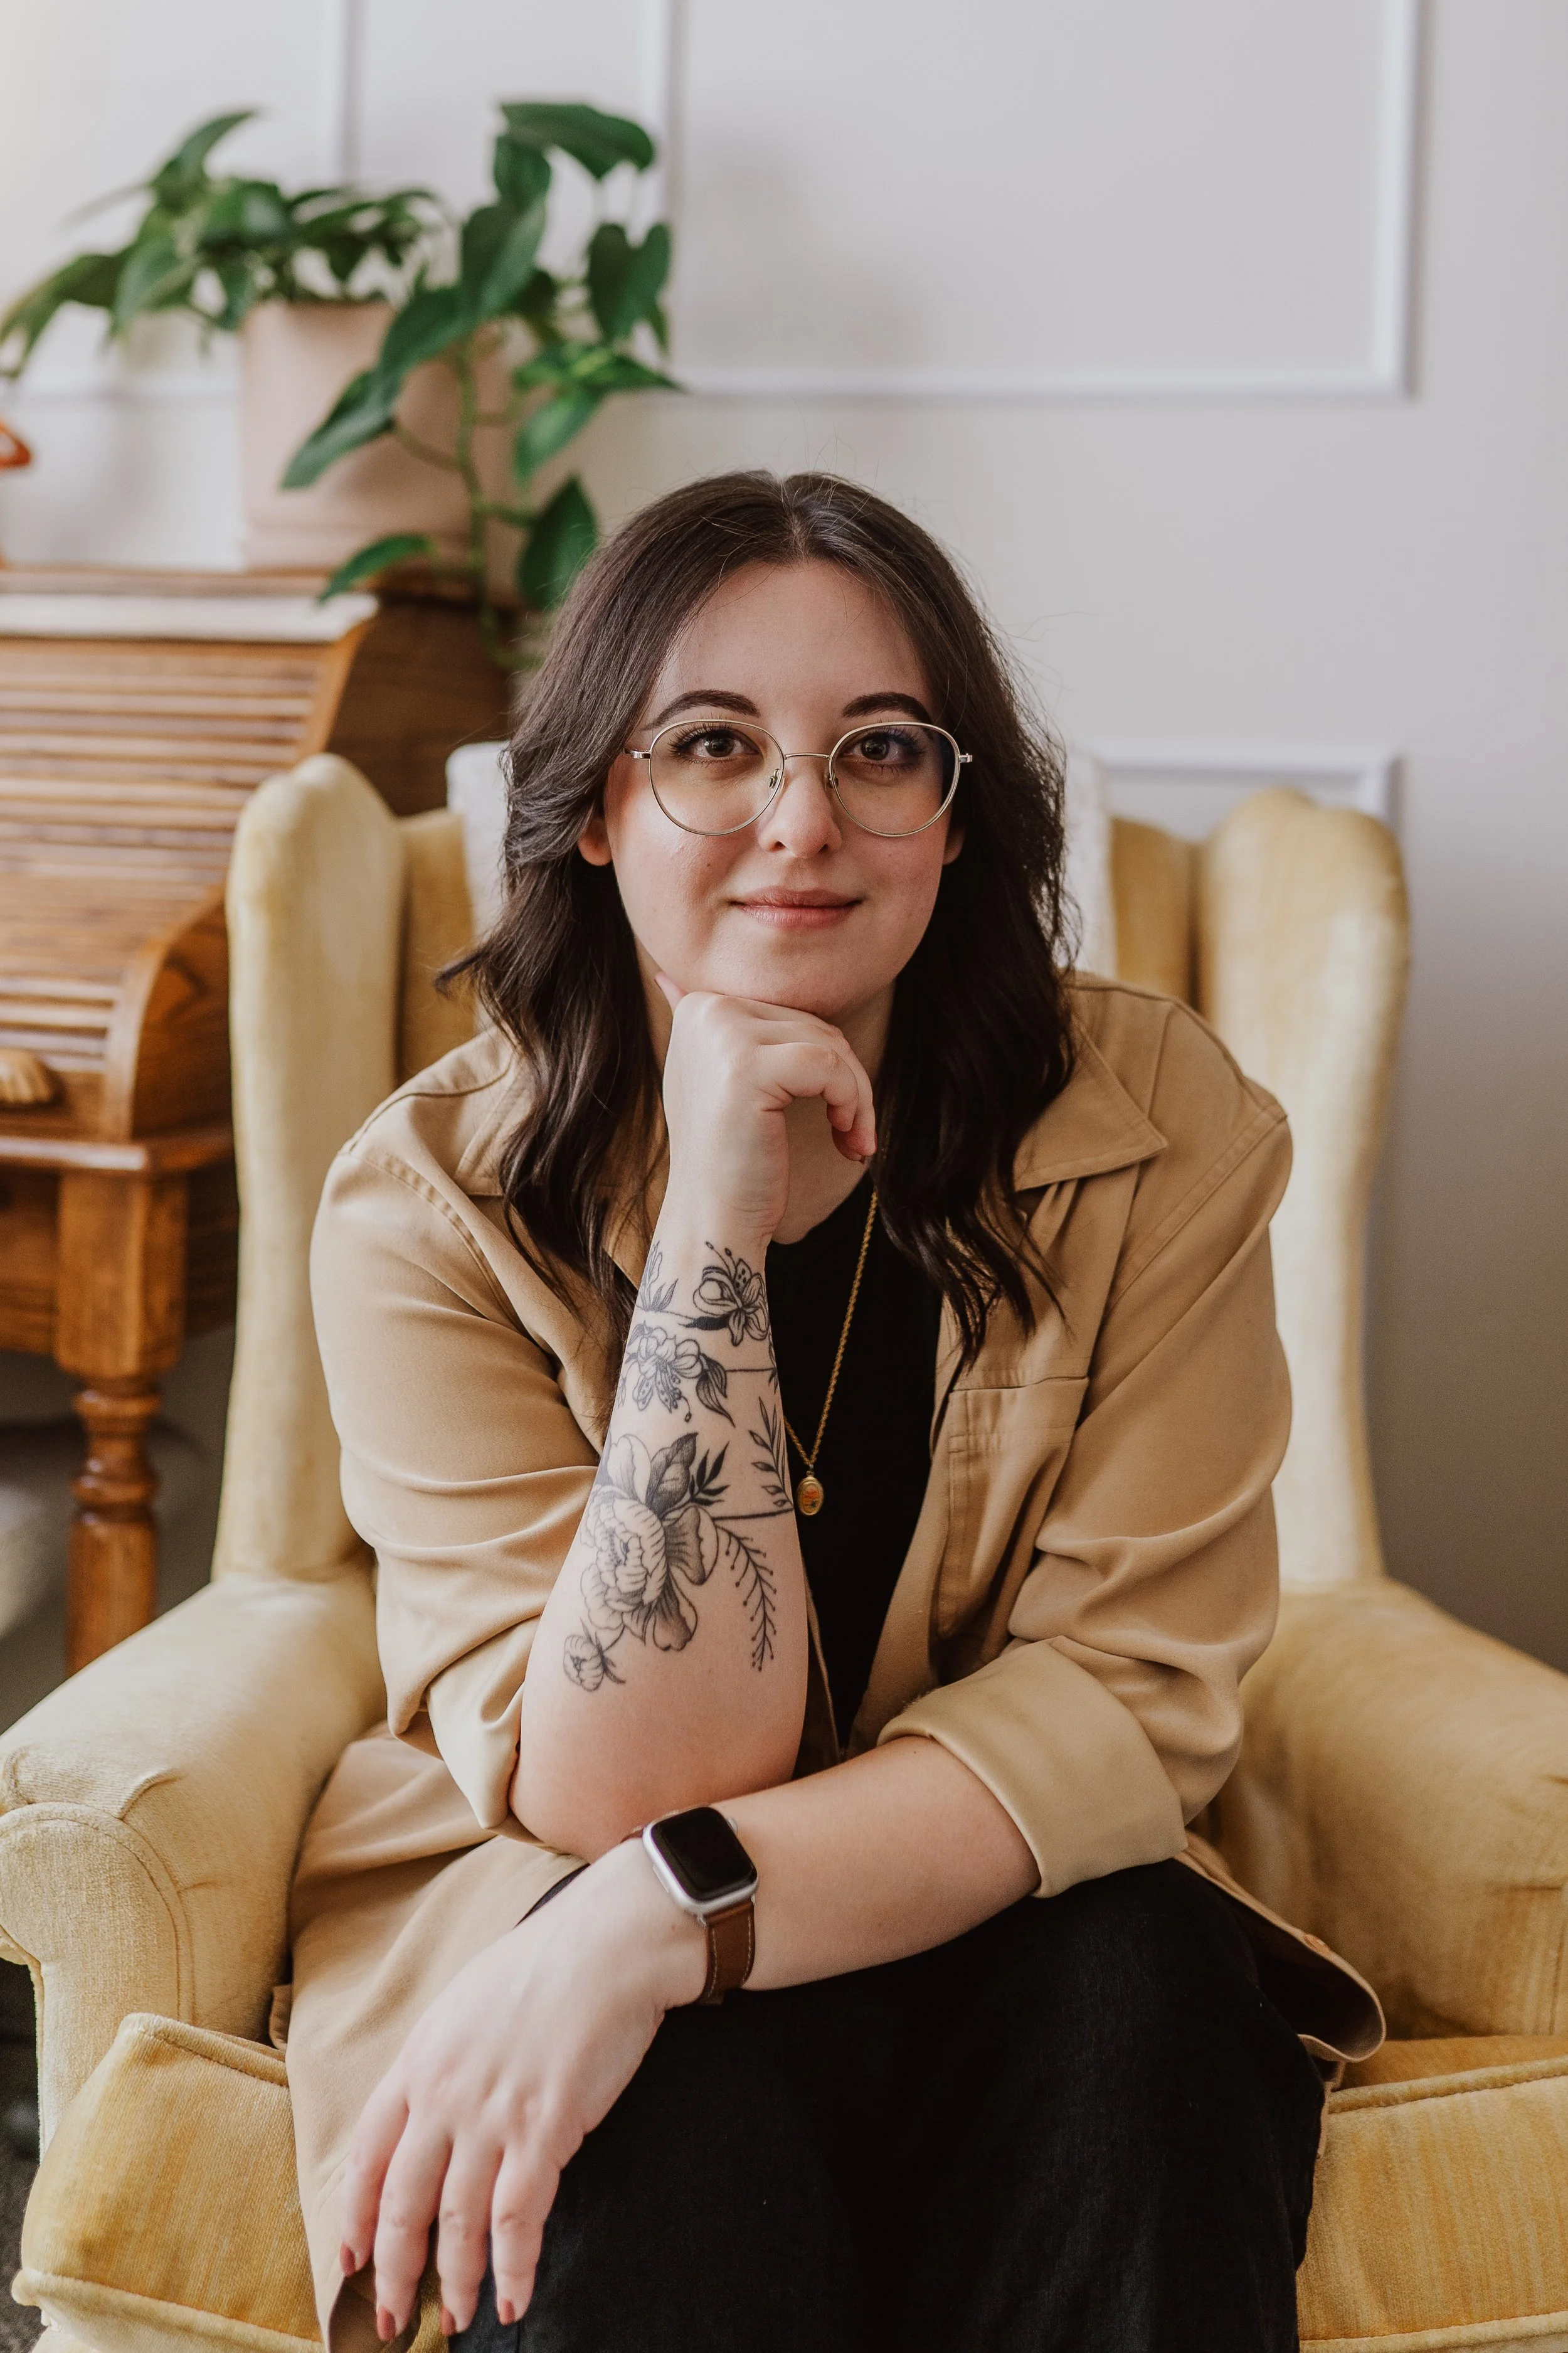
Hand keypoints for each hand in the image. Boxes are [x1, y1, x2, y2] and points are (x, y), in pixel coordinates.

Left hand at [339, 1842, 705, 2337]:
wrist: (607, 1944)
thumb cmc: (543, 1966)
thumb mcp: (466, 2005)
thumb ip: (440, 2062)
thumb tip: (430, 2108)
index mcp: (419, 2061)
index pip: (367, 2155)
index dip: (354, 2217)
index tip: (349, 2262)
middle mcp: (444, 2094)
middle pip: (402, 2202)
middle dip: (394, 2272)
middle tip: (391, 2320)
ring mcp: (492, 2114)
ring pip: (457, 2221)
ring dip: (456, 2282)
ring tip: (456, 2322)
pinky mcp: (545, 2129)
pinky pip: (517, 2217)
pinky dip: (513, 2268)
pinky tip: (514, 2300)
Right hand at [656, 978, 875, 1245]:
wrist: (712, 1219)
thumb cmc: (727, 1160)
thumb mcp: (711, 1081)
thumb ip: (711, 1032)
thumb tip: (667, 976)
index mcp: (700, 1008)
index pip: (795, 1016)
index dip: (826, 1064)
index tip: (832, 1111)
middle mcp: (707, 1011)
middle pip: (816, 1026)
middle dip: (848, 1082)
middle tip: (853, 1132)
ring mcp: (723, 1035)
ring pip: (830, 1045)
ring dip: (857, 1098)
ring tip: (851, 1140)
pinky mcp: (747, 1066)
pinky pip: (830, 1067)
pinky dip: (853, 1105)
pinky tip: (845, 1139)